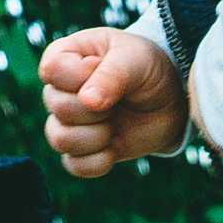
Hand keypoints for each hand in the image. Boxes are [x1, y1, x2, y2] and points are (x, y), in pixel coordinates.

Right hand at [40, 27, 188, 177]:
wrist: (170, 98)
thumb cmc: (147, 66)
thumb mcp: (135, 59)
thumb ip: (112, 75)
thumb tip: (87, 101)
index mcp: (64, 56)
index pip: (52, 70)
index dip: (81, 76)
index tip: (106, 69)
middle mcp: (58, 90)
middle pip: (58, 107)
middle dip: (97, 109)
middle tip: (119, 100)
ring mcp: (68, 123)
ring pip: (60, 140)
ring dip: (97, 136)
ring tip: (116, 123)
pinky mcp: (80, 151)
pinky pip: (74, 166)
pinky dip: (99, 160)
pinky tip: (116, 145)